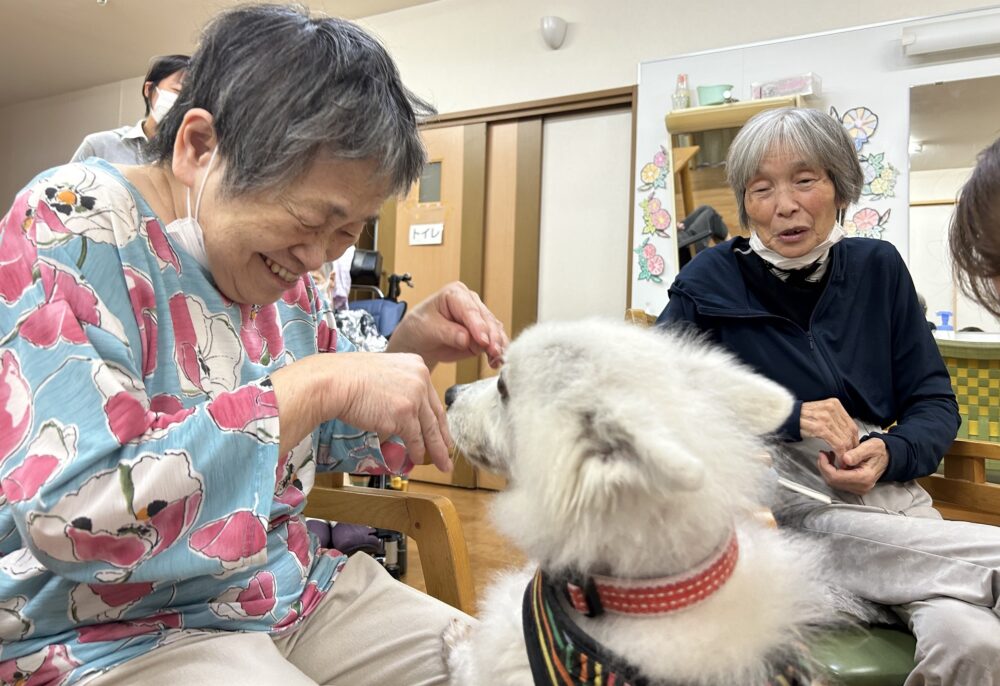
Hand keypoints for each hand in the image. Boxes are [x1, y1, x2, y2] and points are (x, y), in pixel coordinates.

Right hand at [270, 352, 453, 471]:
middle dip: (443, 437)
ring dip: (436, 451)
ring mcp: (414, 397)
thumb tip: (402, 407)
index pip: (431, 397)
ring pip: (429, 430)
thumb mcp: (383, 372)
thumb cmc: (348, 376)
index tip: (441, 430)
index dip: (437, 418)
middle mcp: (421, 379)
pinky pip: (415, 439)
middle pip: (436, 414)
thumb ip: (398, 385)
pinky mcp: (404, 415)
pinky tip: (416, 460)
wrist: (335, 381)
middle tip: (448, 453)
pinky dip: (416, 452)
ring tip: (441, 465)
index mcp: (417, 365)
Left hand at [387, 282, 507, 369]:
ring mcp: (479, 318)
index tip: (483, 341)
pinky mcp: (483, 333)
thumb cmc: (420, 327)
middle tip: (493, 352)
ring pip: (494, 330)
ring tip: (496, 359)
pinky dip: (497, 351)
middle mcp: (471, 302)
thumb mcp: (428, 329)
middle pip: (486, 320)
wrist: (420, 341)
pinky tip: (496, 361)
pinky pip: (494, 341)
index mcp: (455, 293)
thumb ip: (448, 333)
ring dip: (497, 345)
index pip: (470, 310)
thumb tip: (466, 339)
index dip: (478, 326)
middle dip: (491, 337)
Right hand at [800, 398, 858, 459]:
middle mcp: (832, 409)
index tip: (853, 449)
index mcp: (834, 404)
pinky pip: (837, 443)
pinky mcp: (820, 427)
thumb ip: (835, 420)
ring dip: (846, 453)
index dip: (854, 439)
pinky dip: (839, 453)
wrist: (786, 416)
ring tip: (844, 460)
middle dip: (851, 448)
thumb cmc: (802, 417)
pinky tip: (837, 458)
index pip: (851, 425)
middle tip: (850, 458)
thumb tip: (846, 434)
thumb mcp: (821, 412)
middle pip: (850, 432)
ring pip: (845, 439)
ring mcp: (826, 418)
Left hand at [816, 438, 888, 494]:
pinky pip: (838, 483)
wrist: (887, 457)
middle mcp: (861, 486)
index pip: (836, 477)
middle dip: (824, 467)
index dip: (825, 466)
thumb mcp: (871, 446)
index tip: (822, 455)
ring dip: (827, 469)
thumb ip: (857, 453)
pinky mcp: (855, 487)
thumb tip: (845, 459)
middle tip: (823, 454)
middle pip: (833, 482)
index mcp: (865, 477)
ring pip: (833, 483)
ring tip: (829, 456)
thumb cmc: (879, 451)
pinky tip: (834, 462)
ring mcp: (858, 488)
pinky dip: (832, 472)